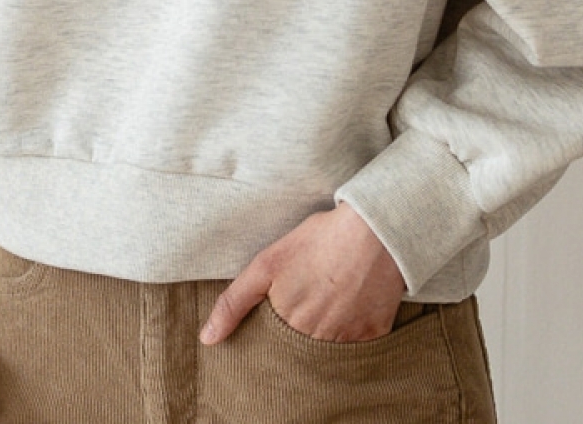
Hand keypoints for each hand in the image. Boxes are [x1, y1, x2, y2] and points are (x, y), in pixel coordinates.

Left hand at [199, 201, 406, 344]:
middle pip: (300, 353)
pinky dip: (350, 334)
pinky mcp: (374, 335)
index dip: (272, 334)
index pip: (273, 349)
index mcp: (289, 326)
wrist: (374, 230)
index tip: (279, 315)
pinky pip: (357, 349)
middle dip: (297, 337)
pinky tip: (348, 308)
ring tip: (325, 305)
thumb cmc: (318, 241)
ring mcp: (349, 341)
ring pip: (328, 353)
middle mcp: (319, 341)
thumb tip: (207, 339)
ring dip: (322, 337)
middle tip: (305, 304)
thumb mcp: (267, 263)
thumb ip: (234, 302)